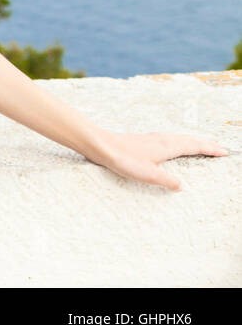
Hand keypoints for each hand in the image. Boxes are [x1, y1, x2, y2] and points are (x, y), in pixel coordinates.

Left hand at [88, 130, 228, 190]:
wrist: (101, 145)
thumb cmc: (123, 159)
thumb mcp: (148, 174)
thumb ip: (167, 180)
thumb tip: (181, 186)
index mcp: (168, 146)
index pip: (195, 146)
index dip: (210, 149)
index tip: (224, 152)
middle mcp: (163, 139)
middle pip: (190, 140)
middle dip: (206, 143)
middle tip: (219, 147)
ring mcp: (154, 138)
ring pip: (180, 138)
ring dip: (193, 141)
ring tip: (202, 145)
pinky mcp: (145, 140)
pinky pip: (170, 139)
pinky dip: (180, 141)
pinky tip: (174, 145)